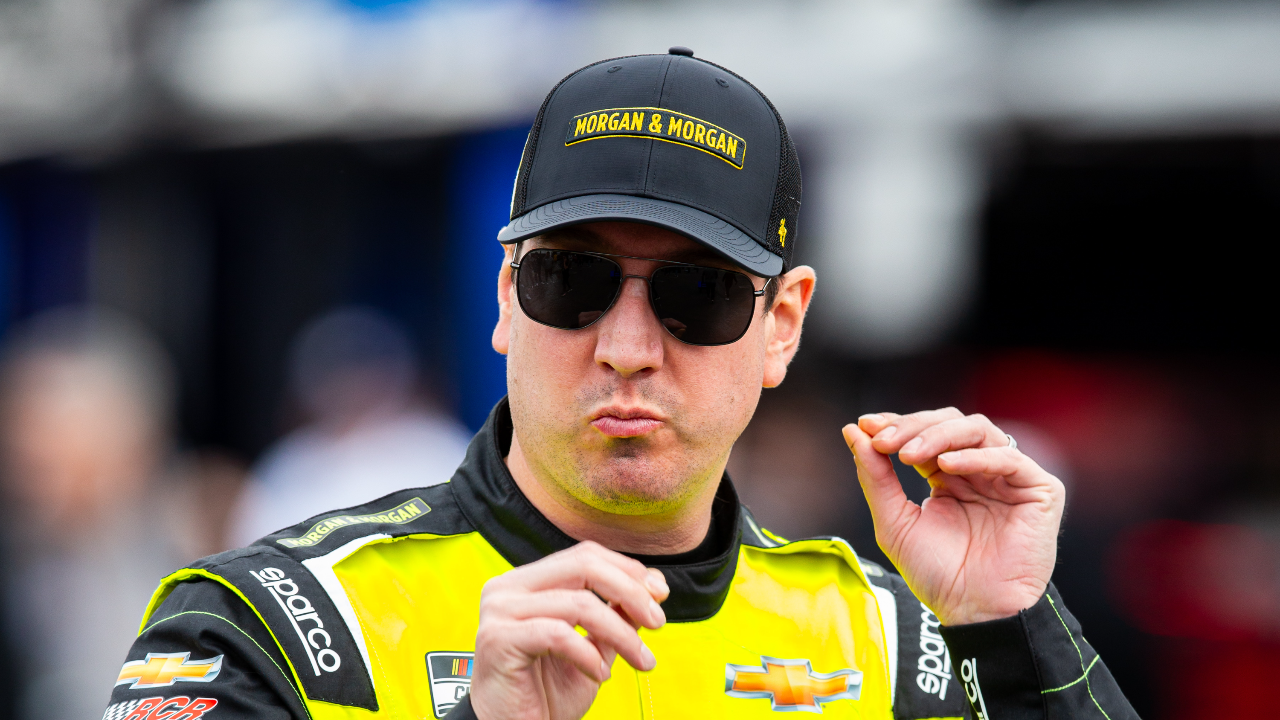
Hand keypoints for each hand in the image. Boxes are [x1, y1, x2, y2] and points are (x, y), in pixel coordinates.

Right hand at [471, 541, 668, 719]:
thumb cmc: (545, 693)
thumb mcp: (593, 646)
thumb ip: (615, 613)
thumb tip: (653, 584)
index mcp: (528, 581)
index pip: (585, 555)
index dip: (627, 570)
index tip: (659, 594)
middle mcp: (508, 587)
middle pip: (584, 566)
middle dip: (630, 592)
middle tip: (657, 622)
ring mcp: (500, 610)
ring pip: (579, 603)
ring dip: (621, 633)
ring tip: (640, 660)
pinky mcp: (498, 639)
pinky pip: (559, 634)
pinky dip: (588, 654)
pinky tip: (599, 674)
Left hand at [842, 409, 1063, 625]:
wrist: (973, 612)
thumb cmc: (937, 575)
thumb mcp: (895, 521)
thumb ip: (875, 477)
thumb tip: (853, 430)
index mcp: (948, 476)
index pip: (925, 433)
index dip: (897, 424)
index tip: (866, 425)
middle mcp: (979, 470)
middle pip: (950, 423)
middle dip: (913, 426)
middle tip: (884, 441)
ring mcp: (1009, 477)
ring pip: (977, 430)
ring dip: (937, 435)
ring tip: (908, 454)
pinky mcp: (1040, 490)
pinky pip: (1008, 458)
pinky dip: (975, 456)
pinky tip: (946, 465)